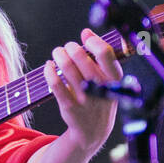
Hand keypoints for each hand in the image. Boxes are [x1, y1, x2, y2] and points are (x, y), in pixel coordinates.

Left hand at [45, 27, 122, 155]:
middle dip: (70, 47)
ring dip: (58, 55)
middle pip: (81, 57)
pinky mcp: (69, 106)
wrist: (93, 130)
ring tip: (57, 53)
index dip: (93, 40)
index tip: (85, 37)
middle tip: (67, 48)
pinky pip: (55, 84)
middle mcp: (101, 89)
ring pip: (66, 68)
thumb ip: (100, 55)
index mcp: (114, 80)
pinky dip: (49, 71)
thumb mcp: (108, 79)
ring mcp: (85, 99)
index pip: (106, 53)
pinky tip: (49, 66)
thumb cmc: (100, 97)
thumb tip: (86, 32)